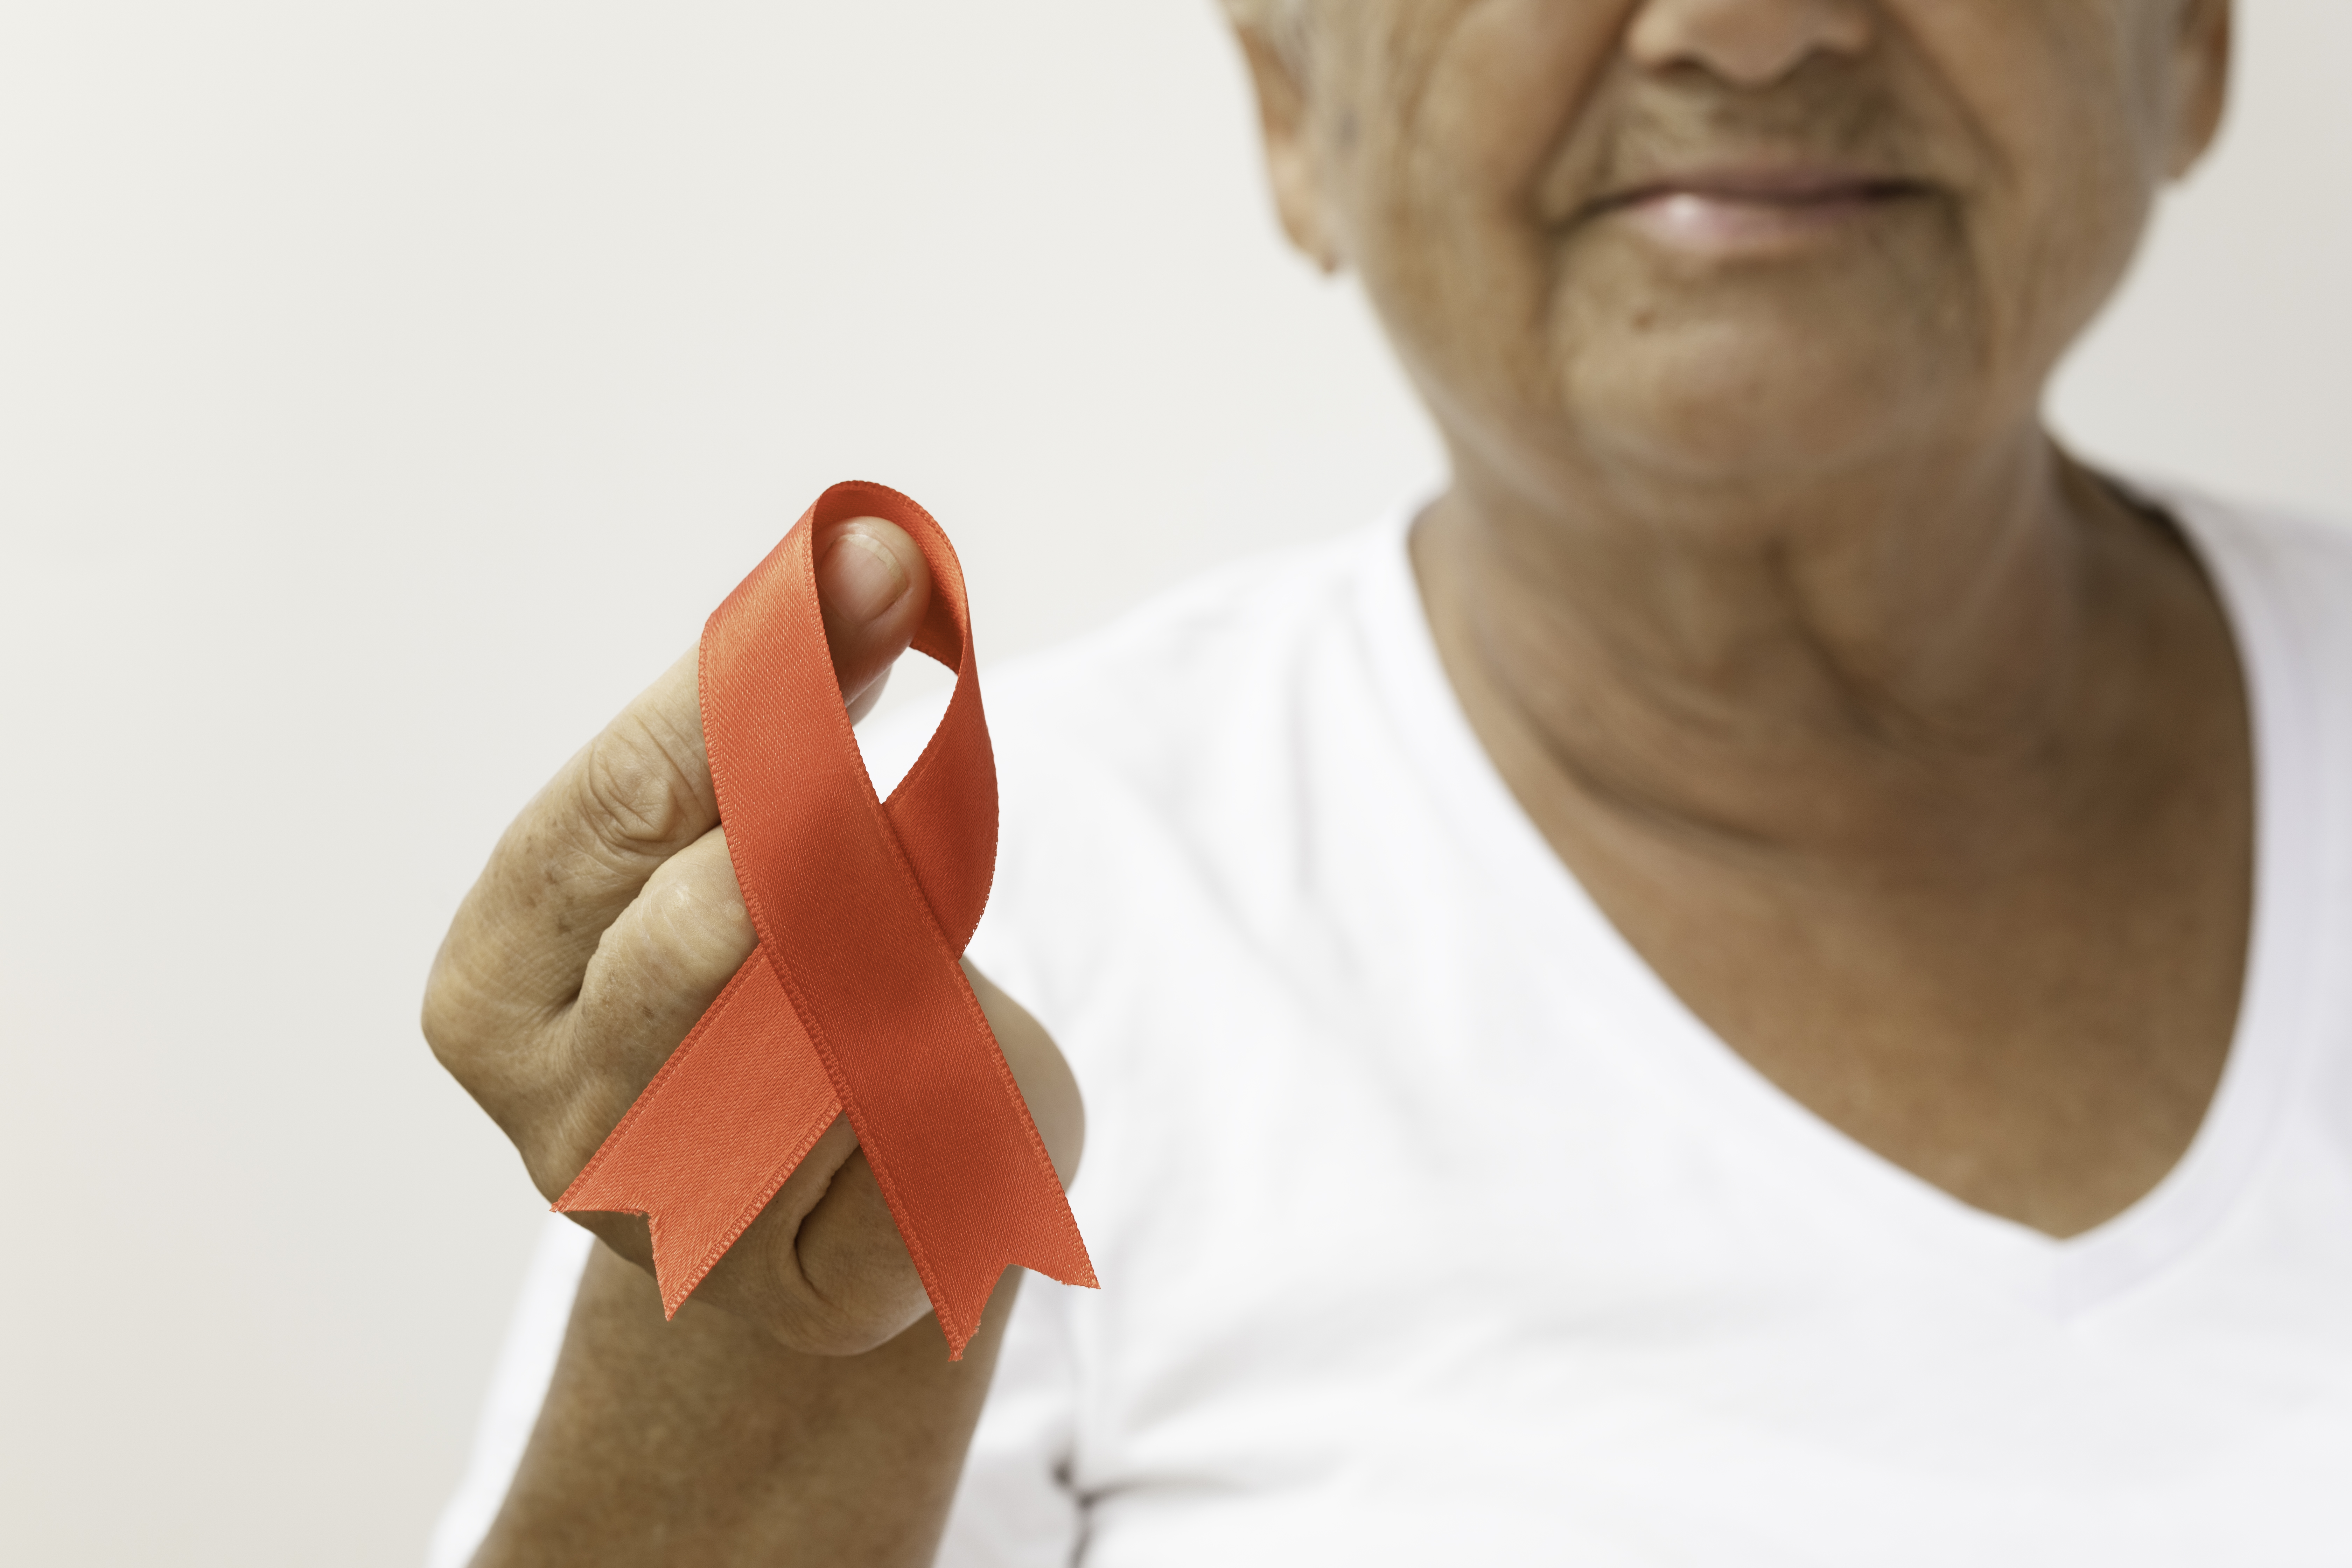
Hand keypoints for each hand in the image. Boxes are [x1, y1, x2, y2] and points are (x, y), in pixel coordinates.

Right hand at [424, 516, 1082, 1355]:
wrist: (830, 1197)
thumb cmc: (779, 988)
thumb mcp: (740, 865)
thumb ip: (759, 764)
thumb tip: (862, 571)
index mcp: (494, 995)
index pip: (606, 808)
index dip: (739, 686)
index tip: (867, 573)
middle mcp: (560, 1125)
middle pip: (700, 932)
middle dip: (824, 816)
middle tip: (914, 732)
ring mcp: (683, 1230)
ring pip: (827, 1039)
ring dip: (903, 959)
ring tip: (918, 938)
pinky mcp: (824, 1295)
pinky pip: (930, 1145)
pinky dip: (966, 1086)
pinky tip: (950, 1083)